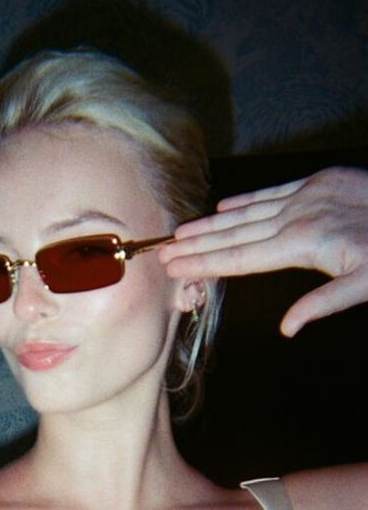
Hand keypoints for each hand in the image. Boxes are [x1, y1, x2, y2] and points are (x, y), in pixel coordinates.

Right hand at [158, 167, 367, 335]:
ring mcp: (308, 196)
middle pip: (235, 234)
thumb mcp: (366, 285)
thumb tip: (286, 328)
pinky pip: (273, 192)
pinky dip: (246, 201)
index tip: (176, 267)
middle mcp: (298, 217)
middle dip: (196, 244)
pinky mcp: (320, 182)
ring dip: (211, 223)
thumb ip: (324, 303)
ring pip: (248, 212)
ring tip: (181, 231)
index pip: (242, 257)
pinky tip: (223, 206)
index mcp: (303, 244)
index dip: (205, 263)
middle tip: (162, 250)